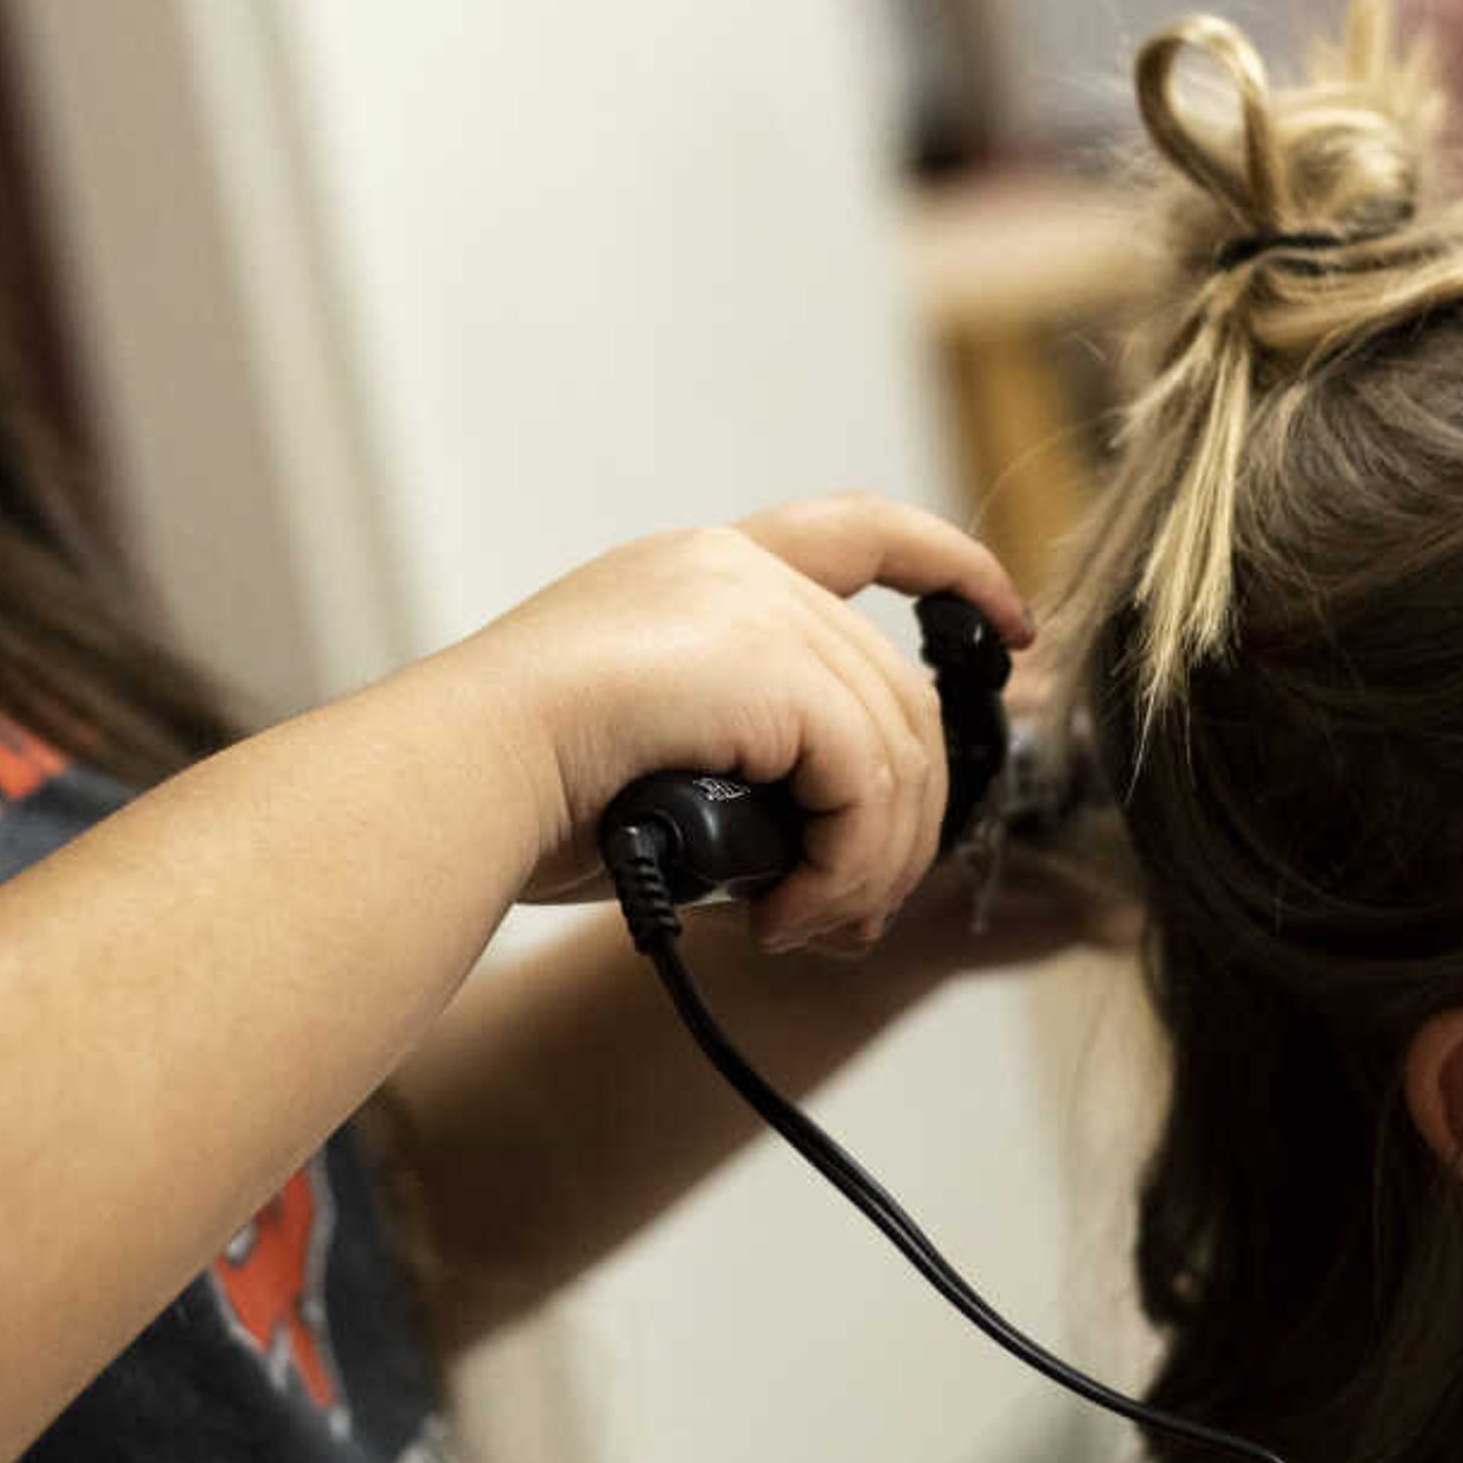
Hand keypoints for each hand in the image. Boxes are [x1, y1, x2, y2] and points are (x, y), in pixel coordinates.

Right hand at [439, 494, 1029, 948]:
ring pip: (894, 749)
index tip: (1015, 624)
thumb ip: (743, 765)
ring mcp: (751, 609)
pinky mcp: (770, 669)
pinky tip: (789, 918)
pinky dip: (849, 867)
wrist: (447, 787)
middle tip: (849, 916)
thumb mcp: (648, 756)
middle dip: (899, 820)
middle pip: (894, 691)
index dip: (952, 566)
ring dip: (869, 864)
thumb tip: (834, 861)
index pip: (859, 530)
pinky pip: (868, 783)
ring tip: (808, 931)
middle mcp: (731, 569)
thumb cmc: (506, 798)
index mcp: (696, 571)